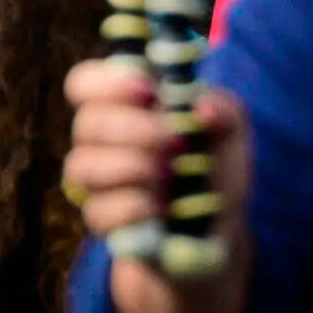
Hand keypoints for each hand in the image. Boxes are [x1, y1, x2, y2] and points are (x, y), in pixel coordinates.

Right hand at [65, 55, 245, 312]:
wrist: (217, 229)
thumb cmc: (215, 167)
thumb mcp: (231, 132)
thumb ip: (224, 109)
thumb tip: (202, 108)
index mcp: (124, 106)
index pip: (83, 83)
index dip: (106, 82)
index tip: (149, 92)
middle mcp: (101, 141)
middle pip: (86, 123)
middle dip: (135, 129)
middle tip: (176, 142)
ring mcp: (97, 183)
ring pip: (81, 166)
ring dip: (130, 167)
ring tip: (168, 175)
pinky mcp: (103, 221)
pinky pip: (98, 210)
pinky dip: (133, 206)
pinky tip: (161, 207)